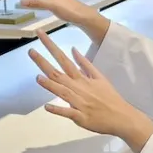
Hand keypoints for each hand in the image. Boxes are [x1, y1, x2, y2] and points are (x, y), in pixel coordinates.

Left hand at [28, 30, 152, 152]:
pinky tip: (47, 107)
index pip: (63, 59)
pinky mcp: (80, 117)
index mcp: (81, 78)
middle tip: (30, 51)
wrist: (122, 116)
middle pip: (58, 73)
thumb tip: (73, 49)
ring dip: (50, 85)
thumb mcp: (99, 77)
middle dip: (43, 62)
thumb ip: (85, 64)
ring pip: (62, 92)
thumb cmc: (109, 97)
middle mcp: (78, 88)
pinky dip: (58, 109)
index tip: (41, 35)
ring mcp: (79, 102)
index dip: (51, 47)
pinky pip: (68, 113)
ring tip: (37, 77)